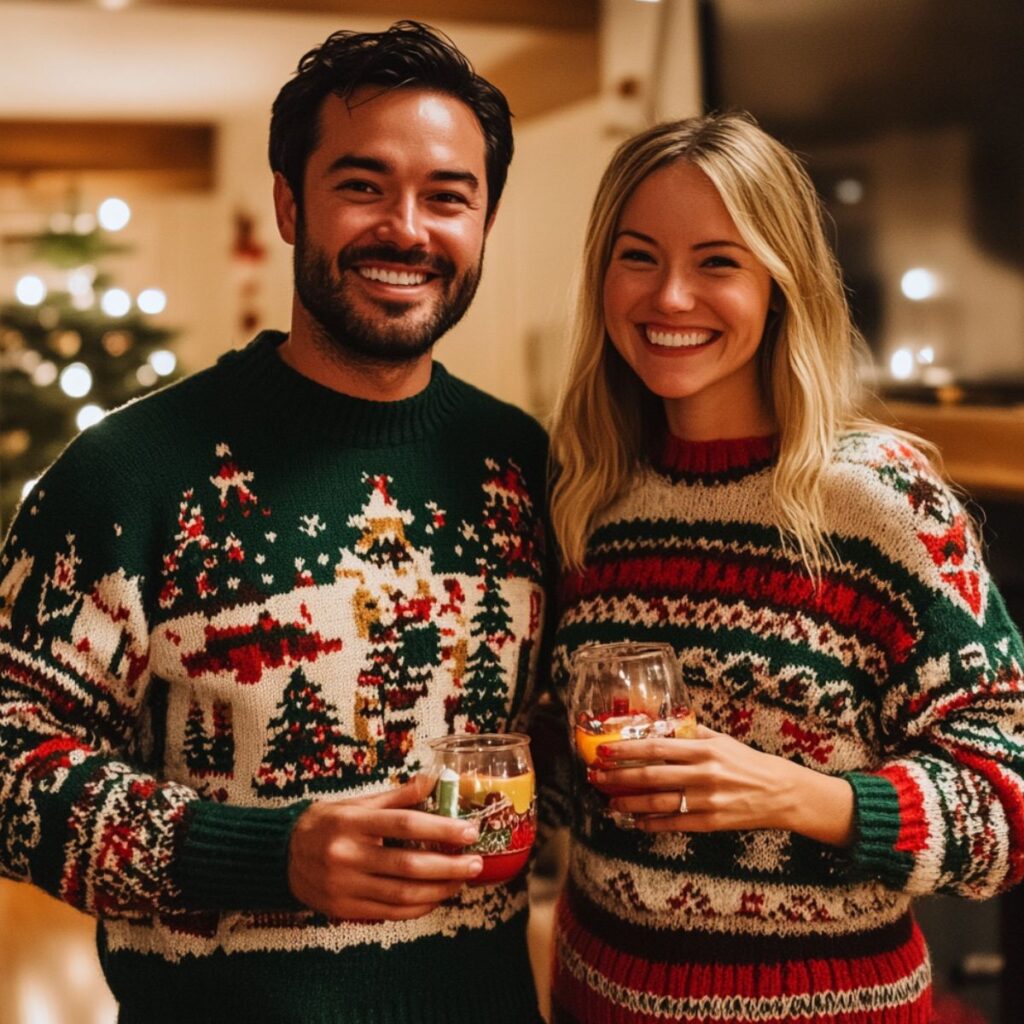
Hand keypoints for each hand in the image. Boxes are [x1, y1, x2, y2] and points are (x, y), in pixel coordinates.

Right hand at [288, 774, 484, 919]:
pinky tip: (436, 897)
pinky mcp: (344, 910)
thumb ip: (397, 797)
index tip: (469, 831)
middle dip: (449, 866)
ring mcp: (345, 886)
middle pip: (408, 866)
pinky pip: (389, 913)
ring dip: (439, 890)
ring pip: (402, 895)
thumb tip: (434, 779)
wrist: (281, 854)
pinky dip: (418, 907)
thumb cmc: (326, 823)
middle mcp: (347, 855)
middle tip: (476, 862)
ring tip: (462, 880)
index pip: (405, 825)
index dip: (441, 829)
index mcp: (353, 822)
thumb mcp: (357, 803)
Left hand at [591, 725, 853, 845]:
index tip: (604, 751)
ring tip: (608, 802)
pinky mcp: (711, 822)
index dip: (627, 750)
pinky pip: (675, 824)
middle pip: (650, 776)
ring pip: (658, 803)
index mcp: (703, 749)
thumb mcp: (721, 740)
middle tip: (595, 777)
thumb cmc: (746, 762)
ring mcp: (706, 800)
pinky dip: (652, 824)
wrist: (780, 793)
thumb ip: (690, 734)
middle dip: (618, 777)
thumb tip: (659, 726)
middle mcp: (703, 774)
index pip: (656, 748)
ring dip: (629, 803)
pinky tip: (636, 821)